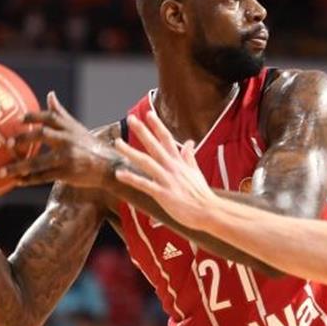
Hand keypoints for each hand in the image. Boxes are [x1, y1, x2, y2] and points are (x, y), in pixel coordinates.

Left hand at [0, 91, 122, 188]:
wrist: (108, 167)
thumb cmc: (89, 146)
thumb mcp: (77, 128)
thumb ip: (61, 113)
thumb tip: (50, 94)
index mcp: (69, 128)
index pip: (50, 117)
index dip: (34, 117)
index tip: (19, 119)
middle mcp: (68, 140)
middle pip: (43, 135)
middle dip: (24, 138)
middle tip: (7, 143)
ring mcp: (67, 157)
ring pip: (38, 162)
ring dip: (19, 167)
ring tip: (2, 171)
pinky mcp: (66, 173)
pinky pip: (43, 177)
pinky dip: (28, 180)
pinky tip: (17, 181)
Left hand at [114, 111, 215, 229]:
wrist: (208, 210)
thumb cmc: (202, 194)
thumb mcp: (196, 171)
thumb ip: (189, 156)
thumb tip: (189, 142)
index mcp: (180, 162)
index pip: (168, 139)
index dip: (158, 126)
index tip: (148, 114)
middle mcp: (172, 167)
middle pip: (155, 145)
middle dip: (142, 131)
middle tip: (131, 119)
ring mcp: (167, 179)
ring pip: (146, 162)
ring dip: (130, 152)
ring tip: (118, 143)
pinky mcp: (163, 193)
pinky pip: (144, 184)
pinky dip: (131, 178)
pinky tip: (119, 173)